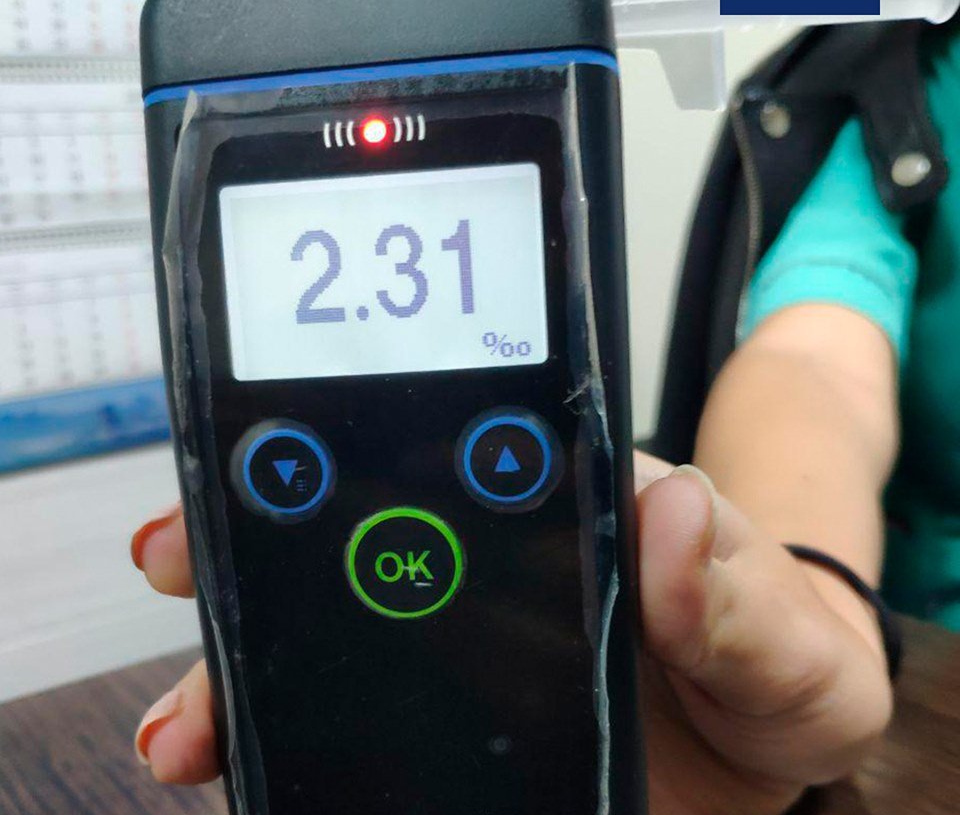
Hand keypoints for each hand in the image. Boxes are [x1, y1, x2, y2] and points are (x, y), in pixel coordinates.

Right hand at [130, 456, 892, 811]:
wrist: (765, 741)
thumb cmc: (781, 654)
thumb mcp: (789, 629)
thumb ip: (743, 585)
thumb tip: (670, 508)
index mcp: (571, 502)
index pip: (460, 446)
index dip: (366, 447)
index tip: (288, 460)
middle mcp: (502, 560)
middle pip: (362, 527)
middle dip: (257, 537)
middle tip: (180, 560)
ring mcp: (468, 639)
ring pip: (337, 620)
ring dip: (250, 652)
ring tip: (188, 714)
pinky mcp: (456, 720)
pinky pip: (357, 714)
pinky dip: (289, 730)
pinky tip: (241, 757)